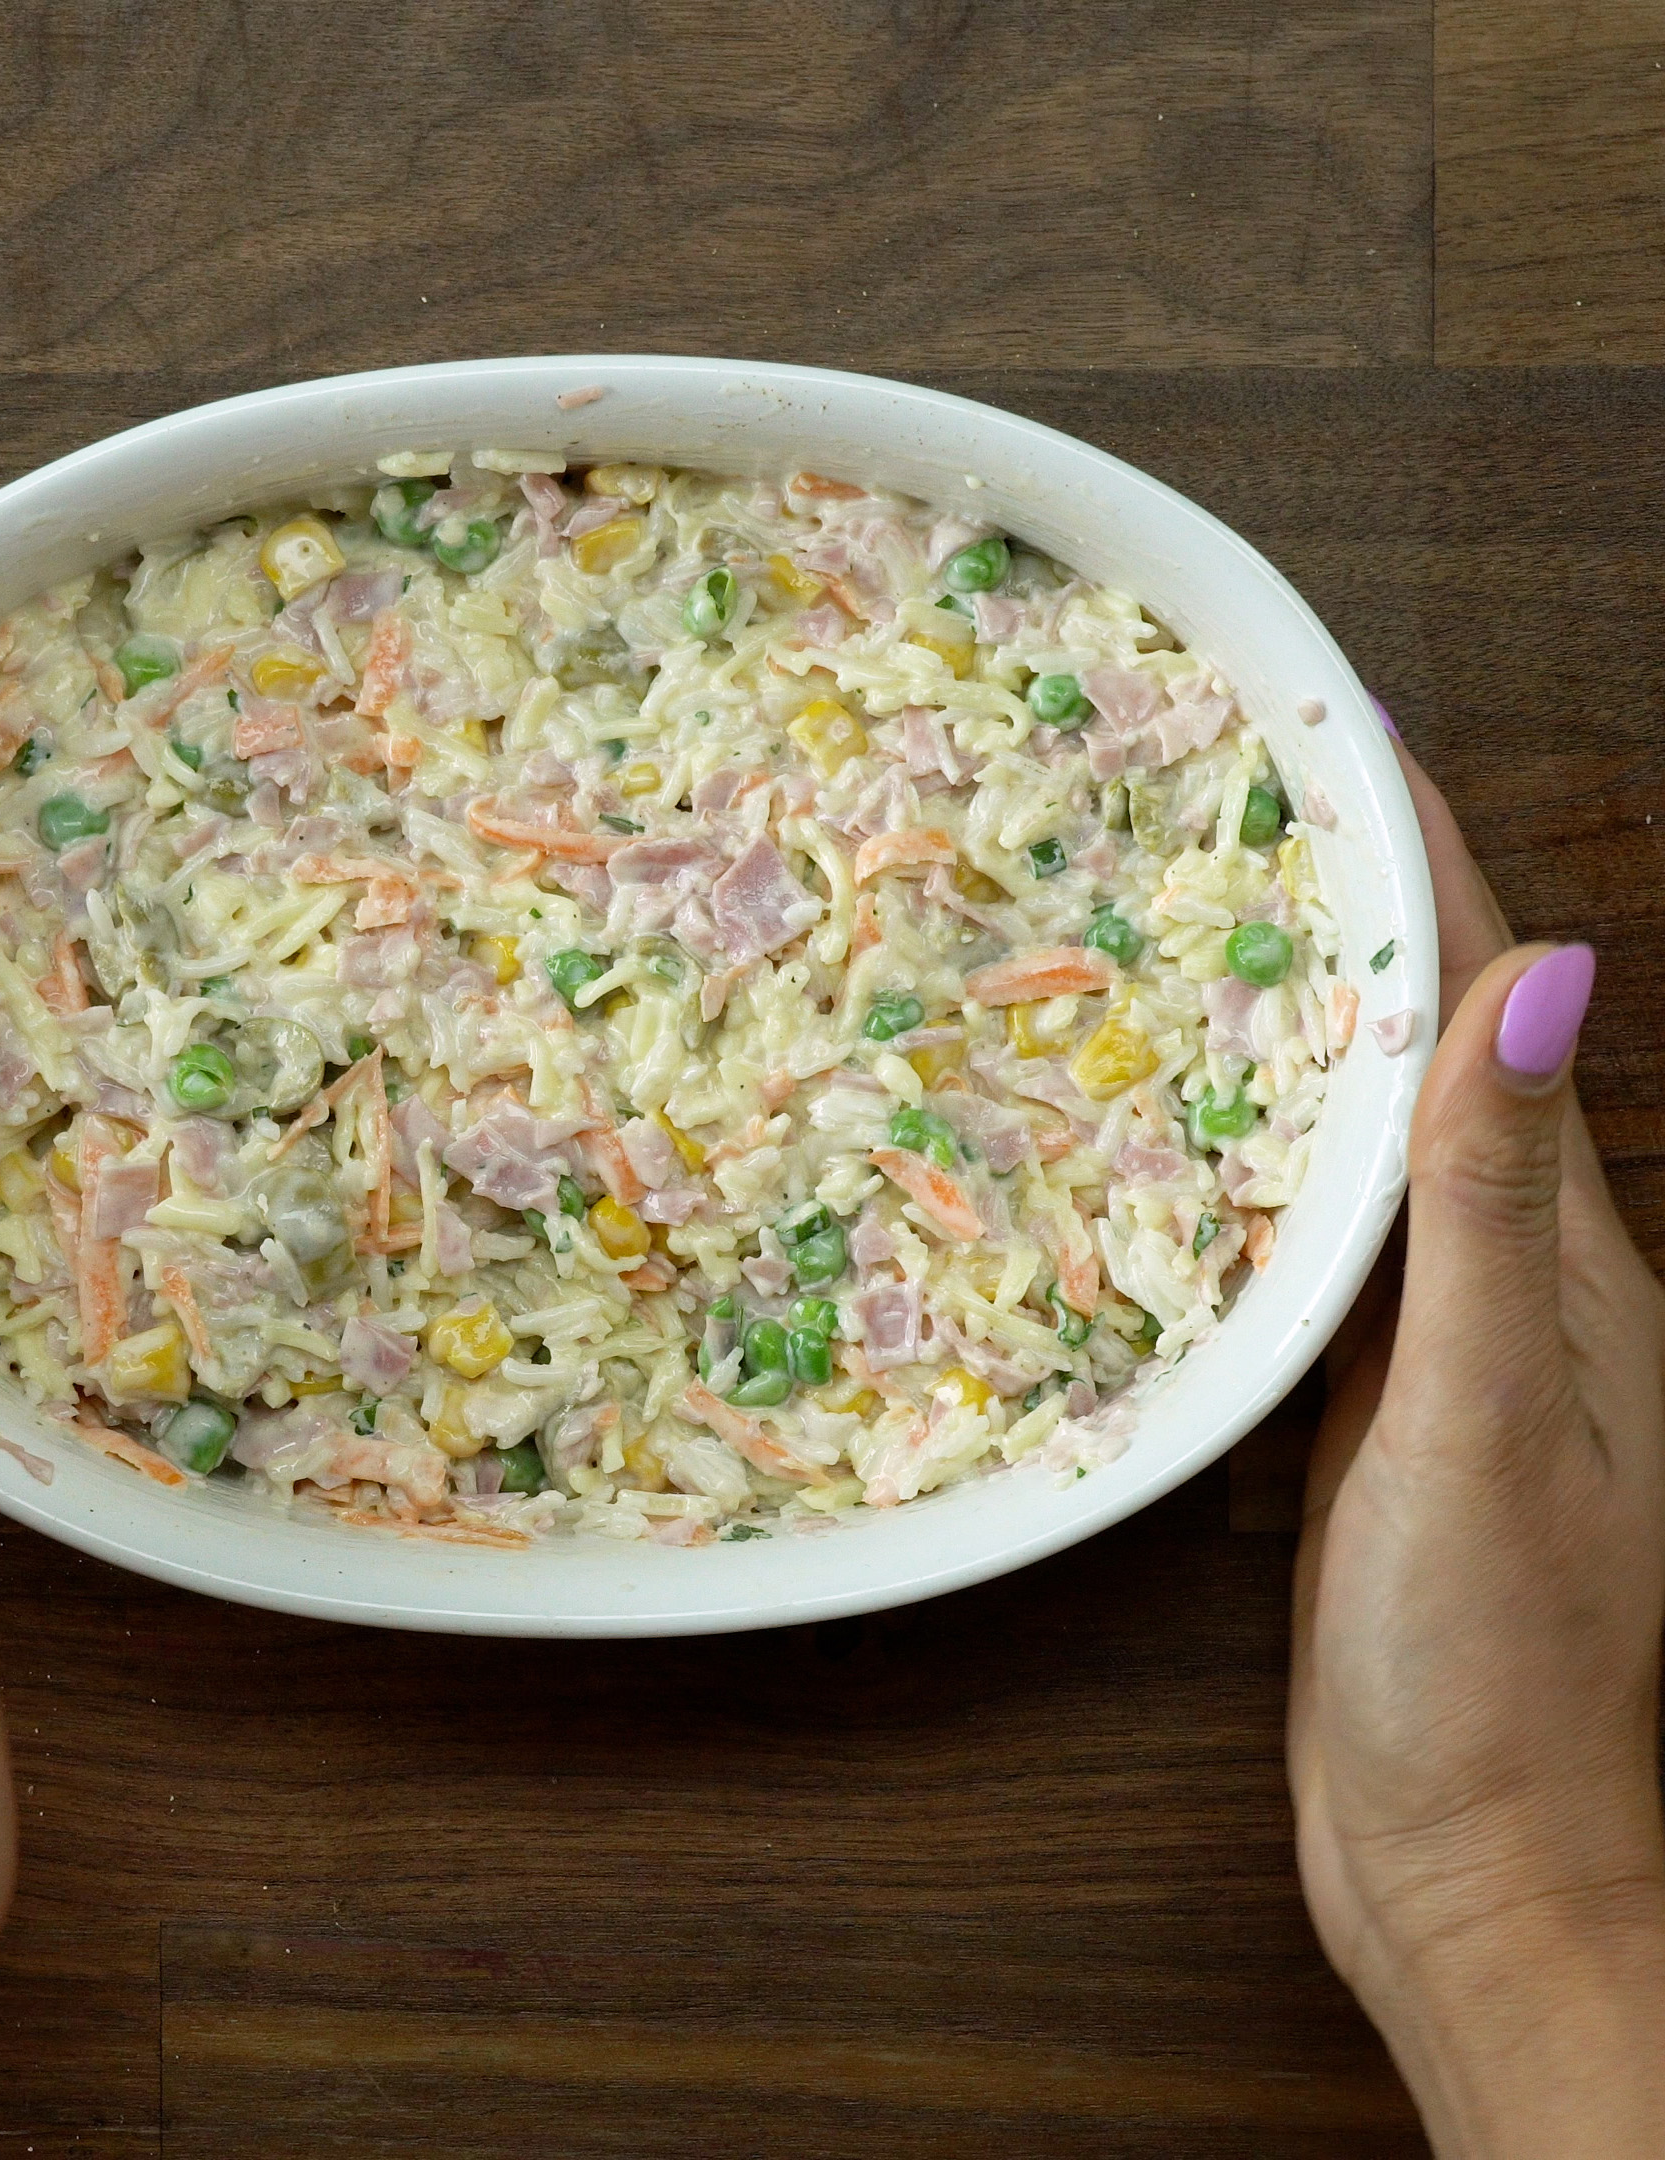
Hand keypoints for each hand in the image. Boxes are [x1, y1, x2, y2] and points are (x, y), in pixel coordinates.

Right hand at [1289, 735, 1664, 2153]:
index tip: (1328, 726)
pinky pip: (1296, 1236)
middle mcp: (1503, 1267)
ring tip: (1163, 923)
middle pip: (1414, 1039)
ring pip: (1343, 1127)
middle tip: (1212, 800)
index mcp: (1560, 1245)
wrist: (1482, 1869)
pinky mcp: (1352, 1405)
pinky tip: (1158, 1134)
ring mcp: (1424, 1336)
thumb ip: (1500, 1212)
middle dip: (1335, 904)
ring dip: (1274, 1018)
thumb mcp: (1501, 1422)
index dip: (1424, 851)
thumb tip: (1543, 981)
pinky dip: (1236, 1154)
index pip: (1489, 997)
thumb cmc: (1508, 1671)